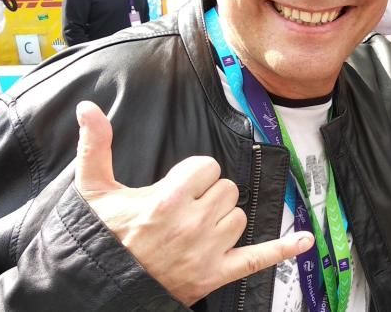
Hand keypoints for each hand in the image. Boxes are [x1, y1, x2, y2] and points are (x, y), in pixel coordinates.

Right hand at [74, 101, 313, 305]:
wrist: (101, 285)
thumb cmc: (101, 237)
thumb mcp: (92, 189)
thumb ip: (95, 145)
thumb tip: (88, 107)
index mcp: (168, 199)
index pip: (207, 167)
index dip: (194, 174)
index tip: (178, 187)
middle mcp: (193, 224)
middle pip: (226, 190)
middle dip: (208, 195)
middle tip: (182, 210)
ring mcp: (208, 251)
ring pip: (239, 217)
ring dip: (223, 220)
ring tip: (194, 230)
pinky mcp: (217, 274)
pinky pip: (257, 258)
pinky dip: (282, 250)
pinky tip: (303, 241)